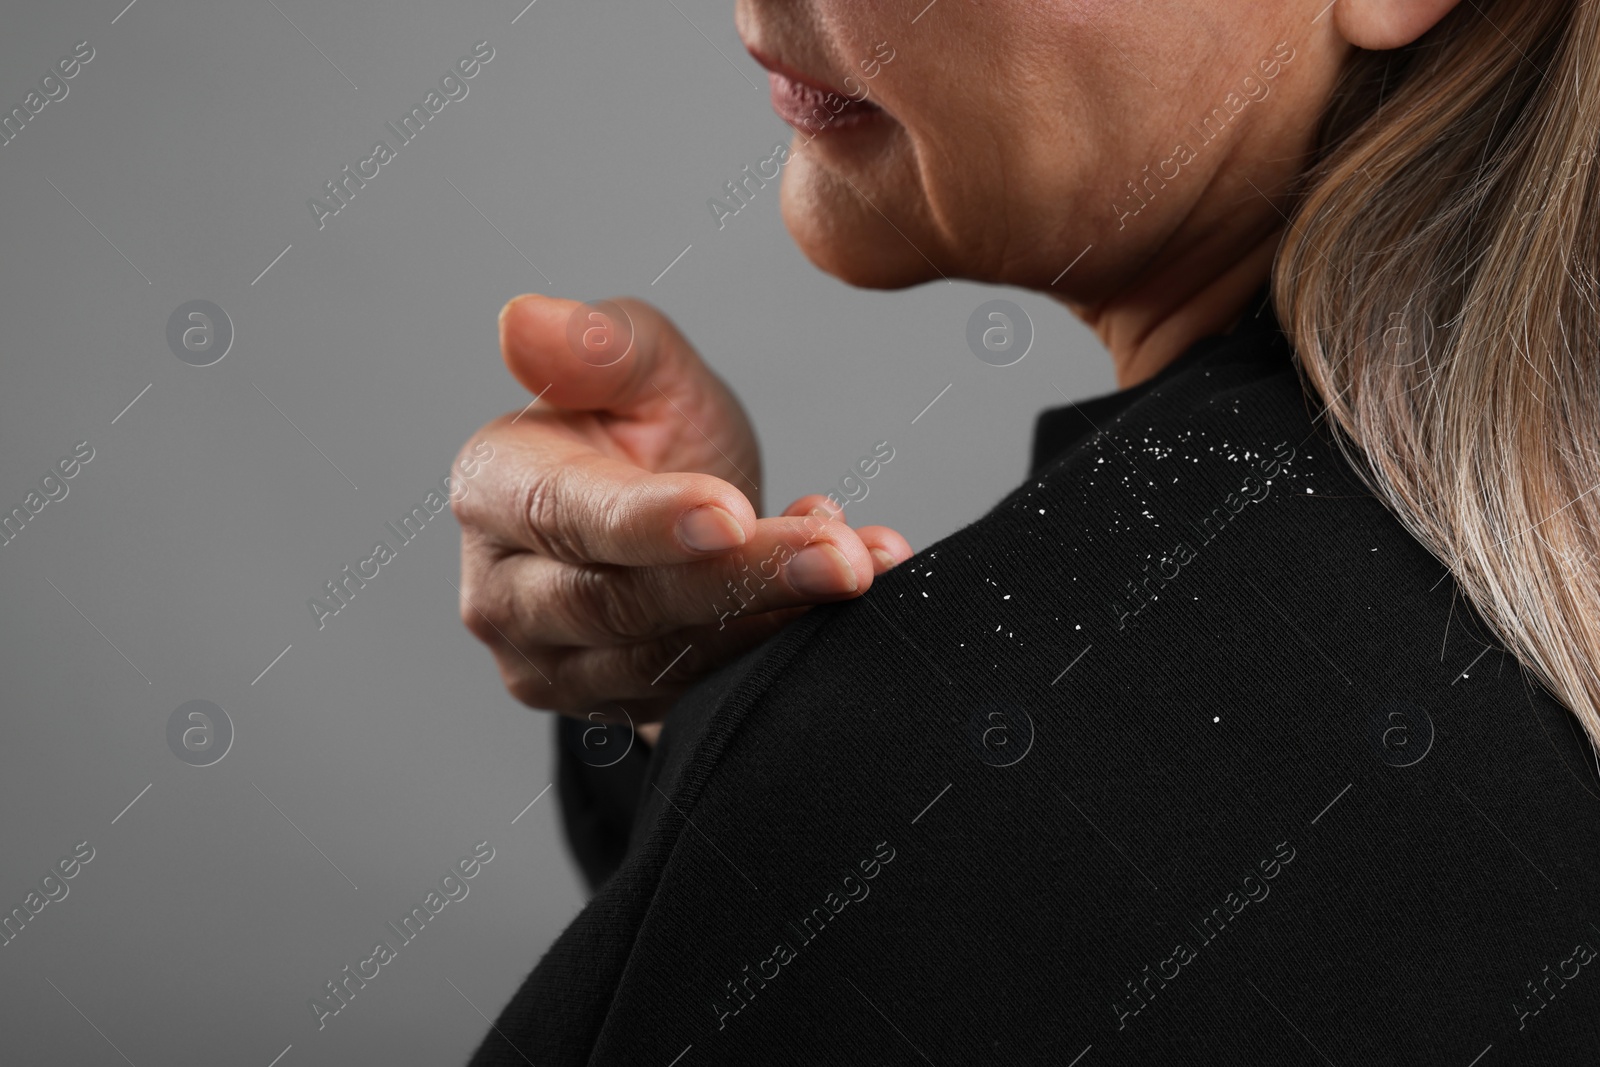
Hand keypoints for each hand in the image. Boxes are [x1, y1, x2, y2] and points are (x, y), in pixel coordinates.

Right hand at [452, 294, 912, 723]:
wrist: (674, 520)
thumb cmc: (643, 429)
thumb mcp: (641, 366)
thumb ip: (600, 346)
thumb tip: (522, 320)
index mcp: (493, 487)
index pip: (565, 513)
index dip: (649, 520)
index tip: (734, 512)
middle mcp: (500, 591)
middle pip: (621, 602)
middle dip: (743, 578)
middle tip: (843, 557)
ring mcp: (549, 663)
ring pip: (668, 659)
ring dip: (776, 616)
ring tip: (861, 566)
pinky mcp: (606, 709)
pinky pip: (696, 692)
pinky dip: (776, 648)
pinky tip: (840, 602)